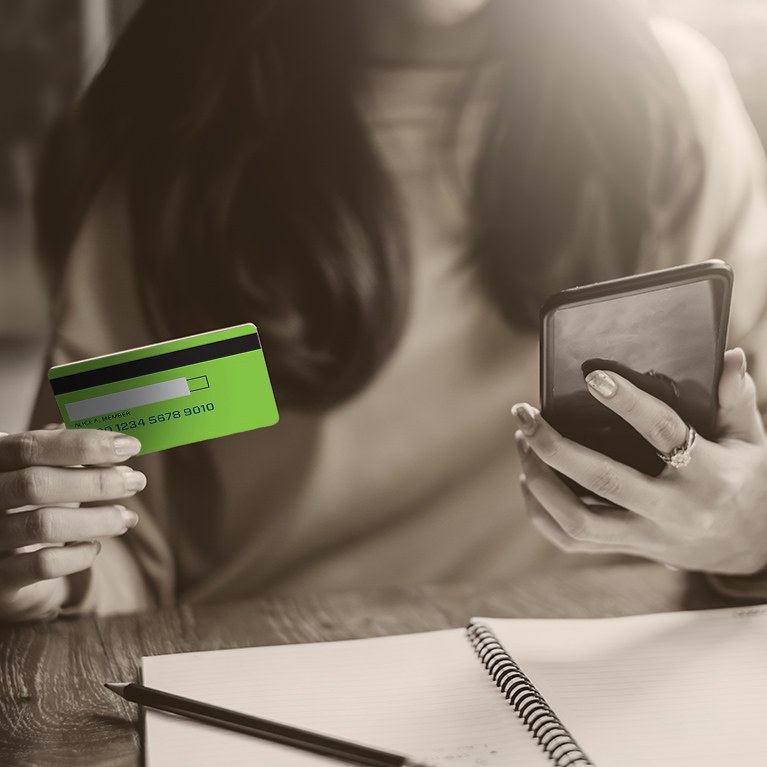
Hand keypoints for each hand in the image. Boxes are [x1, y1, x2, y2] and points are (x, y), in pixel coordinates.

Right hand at [0, 427, 145, 620]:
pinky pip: (44, 564)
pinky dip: (78, 555)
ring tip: (127, 517)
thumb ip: (70, 455)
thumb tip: (118, 441)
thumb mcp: (45, 472)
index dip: (83, 444)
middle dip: (96, 481)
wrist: (6, 563)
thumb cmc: (31, 506)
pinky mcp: (0, 578)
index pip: (31, 446)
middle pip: (36, 484)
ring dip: (97, 519)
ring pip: (43, 524)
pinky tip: (94, 547)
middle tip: (136, 481)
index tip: (129, 446)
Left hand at [512, 348, 766, 574]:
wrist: (754, 549)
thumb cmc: (747, 483)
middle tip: (525, 414)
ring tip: (523, 442)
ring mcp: (647, 536)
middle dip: (554, 446)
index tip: (593, 377)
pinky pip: (572, 541)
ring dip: (540, 481)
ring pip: (578, 520)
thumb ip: (737, 400)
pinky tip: (529, 480)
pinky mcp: (629, 550)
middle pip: (603, 480)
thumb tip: (728, 356)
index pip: (664, 433)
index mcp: (709, 476)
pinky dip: (541, 513)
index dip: (628, 404)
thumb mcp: (752, 441)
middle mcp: (674, 511)